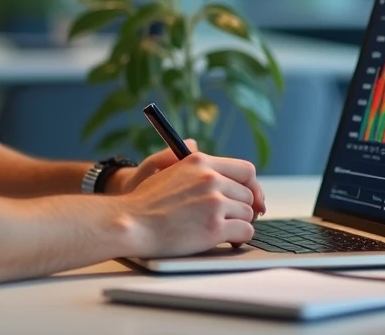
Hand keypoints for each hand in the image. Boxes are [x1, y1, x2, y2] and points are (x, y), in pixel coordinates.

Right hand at [119, 151, 262, 257]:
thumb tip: (195, 143)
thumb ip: (185, 158)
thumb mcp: (164, 167)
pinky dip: (239, 238)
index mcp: (200, 162)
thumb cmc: (145, 201)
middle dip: (242, 208)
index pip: (245, 170)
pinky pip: (245, 232)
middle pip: (248, 194)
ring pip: (248, 214)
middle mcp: (210, 179)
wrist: (131, 223)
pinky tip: (228, 240)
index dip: (253, 186)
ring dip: (239, 224)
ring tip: (223, 230)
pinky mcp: (214, 228)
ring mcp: (214, 203)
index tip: (252, 198)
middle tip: (232, 219)